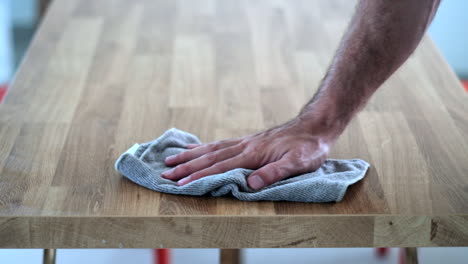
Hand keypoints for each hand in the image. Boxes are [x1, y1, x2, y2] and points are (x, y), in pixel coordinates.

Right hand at [161, 117, 338, 189]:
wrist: (315, 126)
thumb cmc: (308, 148)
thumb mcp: (298, 163)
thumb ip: (274, 172)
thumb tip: (250, 183)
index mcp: (253, 154)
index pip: (220, 167)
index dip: (199, 176)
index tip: (180, 183)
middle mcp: (244, 146)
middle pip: (209, 157)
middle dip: (186, 167)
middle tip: (165, 173)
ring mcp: (245, 142)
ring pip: (211, 149)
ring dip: (190, 155)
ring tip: (171, 159)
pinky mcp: (248, 141)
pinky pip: (221, 143)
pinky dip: (205, 147)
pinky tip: (197, 148)